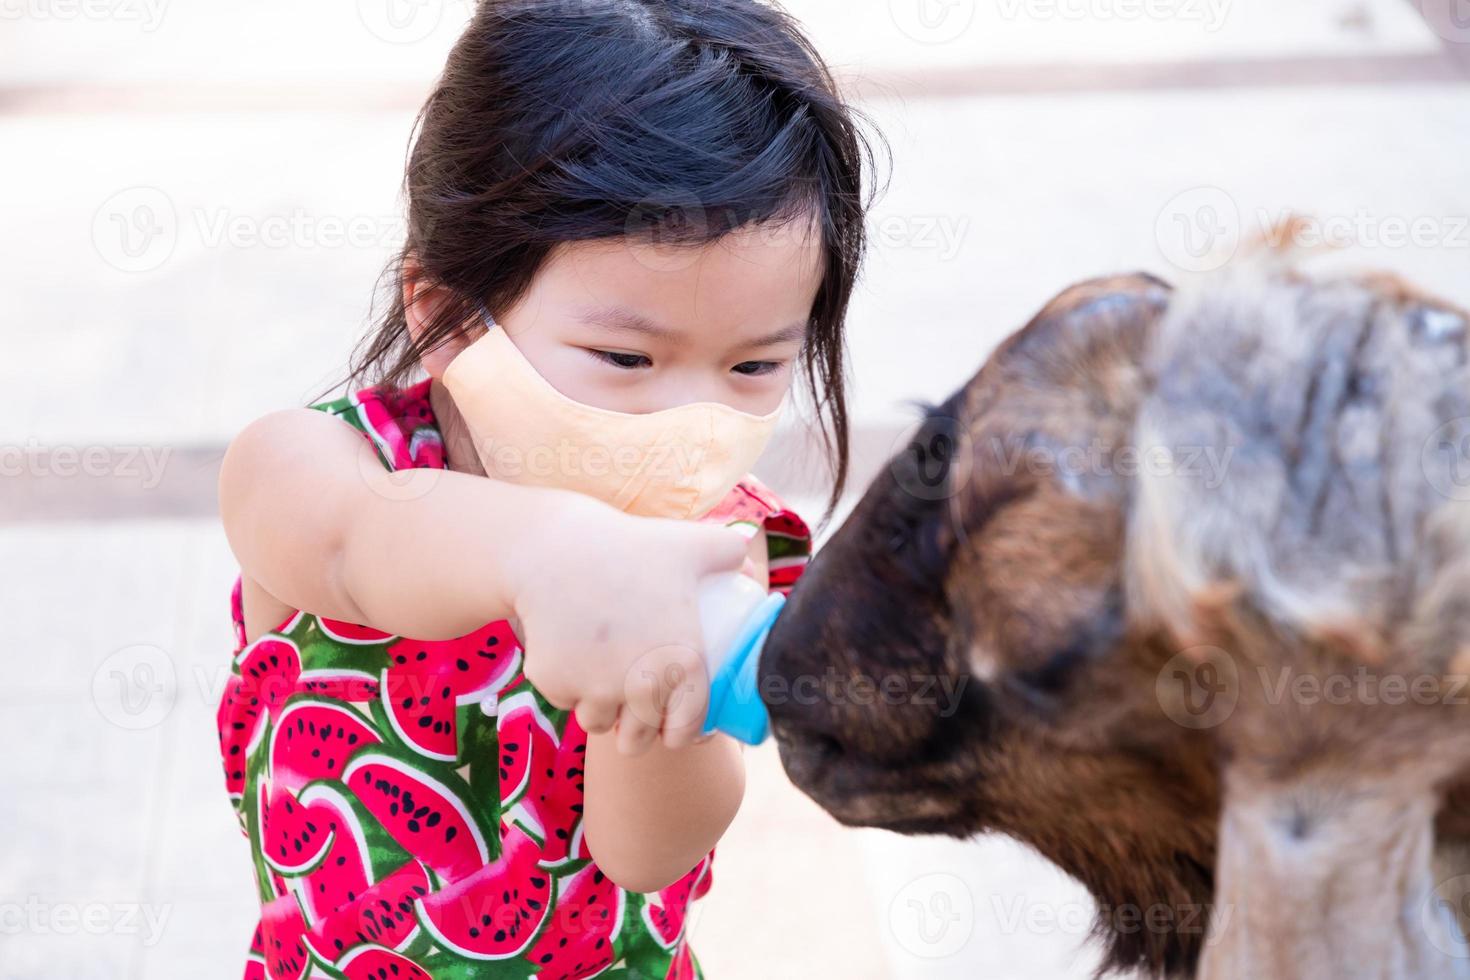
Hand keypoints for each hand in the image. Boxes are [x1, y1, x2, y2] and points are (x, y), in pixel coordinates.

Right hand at [508, 492, 747, 753]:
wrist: (555, 547)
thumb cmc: (630, 545)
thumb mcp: (689, 544)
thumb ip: (729, 552)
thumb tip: (750, 569)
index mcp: (684, 663)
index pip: (685, 729)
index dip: (679, 733)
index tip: (671, 725)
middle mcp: (641, 687)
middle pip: (636, 740)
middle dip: (637, 733)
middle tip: (634, 709)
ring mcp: (594, 690)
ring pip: (598, 721)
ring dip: (602, 711)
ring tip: (603, 685)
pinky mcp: (554, 685)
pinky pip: (564, 698)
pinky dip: (567, 686)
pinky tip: (570, 660)